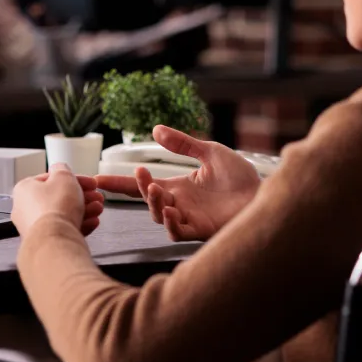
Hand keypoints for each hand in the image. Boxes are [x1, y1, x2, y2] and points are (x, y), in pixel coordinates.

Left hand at [12, 163, 104, 237]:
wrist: (55, 240)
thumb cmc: (55, 208)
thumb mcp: (64, 177)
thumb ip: (63, 169)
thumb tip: (60, 168)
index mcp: (25, 189)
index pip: (51, 179)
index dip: (74, 179)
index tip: (88, 182)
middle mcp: (25, 208)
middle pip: (58, 198)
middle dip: (82, 196)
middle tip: (95, 196)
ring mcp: (34, 227)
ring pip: (62, 215)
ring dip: (83, 210)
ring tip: (97, 209)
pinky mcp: (45, 241)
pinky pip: (63, 230)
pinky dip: (79, 225)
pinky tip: (92, 222)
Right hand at [95, 125, 261, 241]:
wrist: (265, 193)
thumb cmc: (241, 177)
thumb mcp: (210, 152)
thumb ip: (183, 143)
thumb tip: (155, 129)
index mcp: (178, 187)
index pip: (142, 186)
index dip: (119, 183)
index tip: (95, 178)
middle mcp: (179, 204)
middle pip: (148, 200)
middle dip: (140, 189)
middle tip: (142, 175)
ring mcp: (189, 219)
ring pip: (160, 217)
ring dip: (155, 204)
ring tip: (157, 189)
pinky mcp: (202, 230)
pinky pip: (179, 232)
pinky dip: (172, 223)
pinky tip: (173, 211)